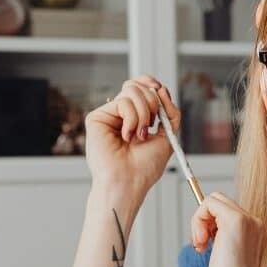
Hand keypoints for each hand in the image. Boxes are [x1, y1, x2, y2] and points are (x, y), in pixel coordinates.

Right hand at [84, 75, 179, 199]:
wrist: (129, 182)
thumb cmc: (145, 167)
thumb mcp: (167, 135)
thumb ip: (170, 112)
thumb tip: (161, 89)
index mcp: (135, 117)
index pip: (141, 87)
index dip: (151, 84)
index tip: (161, 91)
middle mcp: (120, 115)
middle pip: (137, 86)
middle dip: (152, 102)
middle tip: (151, 125)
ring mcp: (108, 115)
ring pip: (131, 91)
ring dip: (144, 113)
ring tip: (139, 135)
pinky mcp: (96, 118)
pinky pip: (122, 102)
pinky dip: (132, 118)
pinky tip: (127, 136)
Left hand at [191, 192, 266, 266]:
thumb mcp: (226, 259)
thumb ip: (222, 241)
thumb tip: (204, 229)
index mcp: (255, 232)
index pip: (227, 212)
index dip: (210, 225)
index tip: (205, 246)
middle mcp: (254, 223)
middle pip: (220, 201)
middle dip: (204, 220)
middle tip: (201, 244)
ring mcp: (247, 220)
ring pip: (213, 200)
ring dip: (199, 221)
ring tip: (201, 245)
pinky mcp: (235, 220)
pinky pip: (208, 203)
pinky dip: (198, 220)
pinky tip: (201, 242)